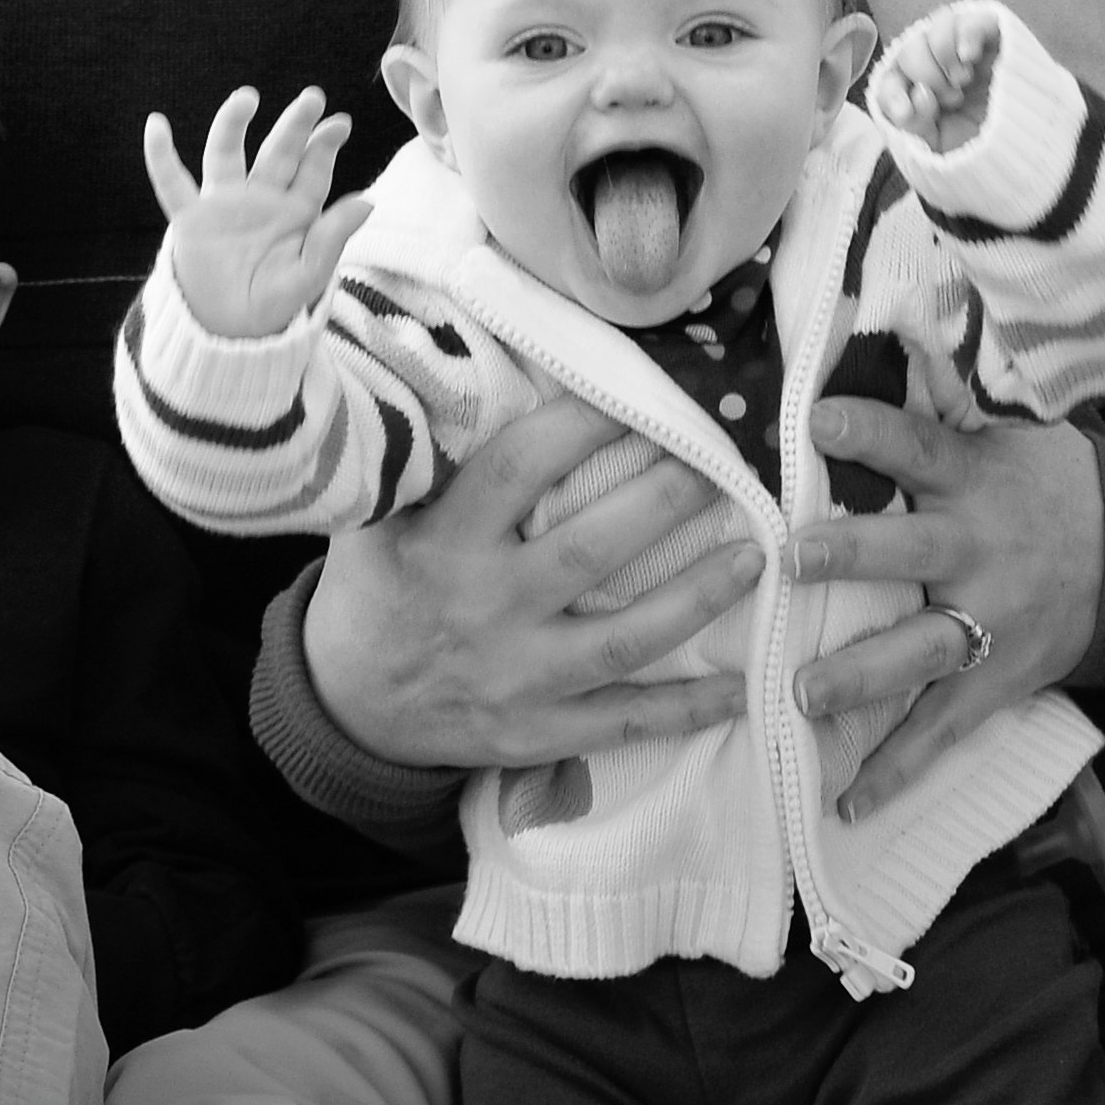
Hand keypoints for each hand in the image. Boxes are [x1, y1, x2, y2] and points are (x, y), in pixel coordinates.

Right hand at [141, 87, 367, 338]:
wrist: (225, 334)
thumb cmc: (271, 306)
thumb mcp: (307, 277)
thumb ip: (332, 239)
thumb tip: (368, 200)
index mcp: (294, 212)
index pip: (312, 172)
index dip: (324, 147)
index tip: (339, 125)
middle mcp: (260, 199)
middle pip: (278, 153)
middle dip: (294, 126)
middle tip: (311, 98)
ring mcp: (223, 205)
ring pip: (228, 154)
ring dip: (233, 124)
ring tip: (246, 97)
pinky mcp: (190, 219)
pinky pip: (172, 183)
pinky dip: (160, 156)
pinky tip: (155, 126)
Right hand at [308, 393, 762, 769]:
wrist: (347, 708)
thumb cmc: (376, 588)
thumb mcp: (375, 518)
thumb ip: (424, 459)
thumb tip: (477, 371)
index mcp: (443, 542)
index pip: (517, 471)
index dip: (581, 426)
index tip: (643, 388)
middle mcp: (485, 608)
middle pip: (589, 550)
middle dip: (664, 500)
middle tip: (726, 460)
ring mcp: (516, 677)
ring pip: (623, 637)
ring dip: (697, 597)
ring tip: (757, 553)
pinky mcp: (537, 732)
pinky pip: (624, 723)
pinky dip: (688, 709)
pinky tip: (747, 685)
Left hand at [781, 392, 1101, 819]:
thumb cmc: (1050, 482)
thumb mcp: (1013, 428)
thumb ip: (950, 392)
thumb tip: (897, 321)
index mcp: (979, 481)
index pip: (922, 448)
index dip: (873, 432)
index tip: (818, 418)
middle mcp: (982, 553)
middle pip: (914, 551)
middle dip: (854, 554)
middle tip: (793, 557)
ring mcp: (990, 624)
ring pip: (922, 650)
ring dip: (863, 673)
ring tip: (803, 693)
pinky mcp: (995, 681)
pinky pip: (941, 730)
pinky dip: (897, 770)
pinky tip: (845, 803)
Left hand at [867, 0, 1002, 153]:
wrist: (1027, 151)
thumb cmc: (979, 149)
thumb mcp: (938, 147)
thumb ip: (915, 125)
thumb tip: (919, 94)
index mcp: (918, 91)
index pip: (890, 81)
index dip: (892, 94)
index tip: (905, 112)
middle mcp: (938, 63)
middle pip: (909, 48)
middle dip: (925, 76)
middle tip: (952, 99)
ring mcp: (965, 46)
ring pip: (938, 25)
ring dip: (943, 54)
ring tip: (962, 80)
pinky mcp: (994, 37)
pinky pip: (974, 19)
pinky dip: (966, 34)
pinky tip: (969, 57)